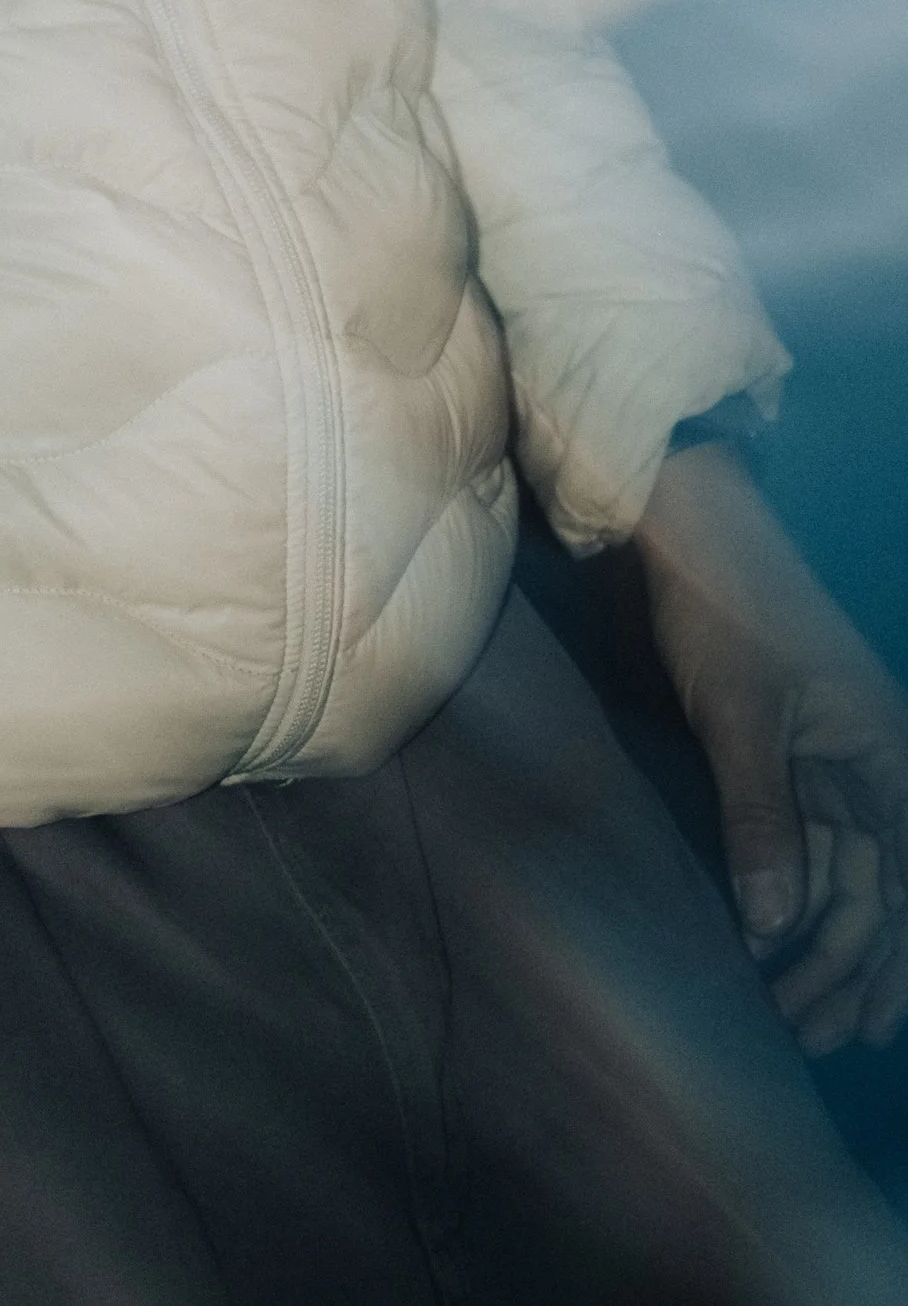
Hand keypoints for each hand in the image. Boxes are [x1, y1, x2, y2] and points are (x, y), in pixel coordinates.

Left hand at [635, 439, 907, 1052]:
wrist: (688, 538)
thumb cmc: (724, 615)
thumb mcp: (743, 718)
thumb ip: (763, 820)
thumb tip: (779, 926)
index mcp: (888, 757)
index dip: (900, 962)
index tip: (873, 1028)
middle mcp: (873, 770)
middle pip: (877, 894)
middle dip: (849, 969)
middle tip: (809, 1037)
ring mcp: (830, 769)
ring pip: (838, 880)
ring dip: (818, 945)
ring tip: (789, 1016)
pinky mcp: (787, 763)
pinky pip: (802, 850)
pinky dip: (789, 899)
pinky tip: (771, 945)